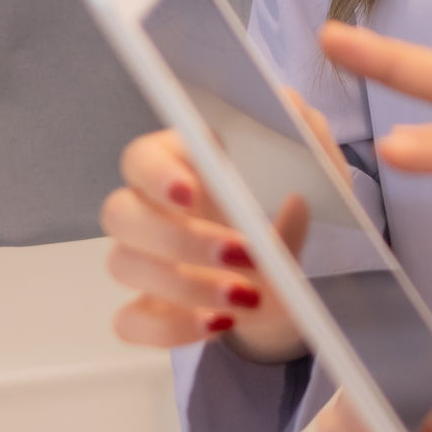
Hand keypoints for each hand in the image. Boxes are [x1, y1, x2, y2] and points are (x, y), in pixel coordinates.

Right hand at [99, 128, 310, 364]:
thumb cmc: (286, 219)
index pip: (141, 156)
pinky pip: (129, 322)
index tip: (191, 193)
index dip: (156, 172)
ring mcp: (143, 261)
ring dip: (184, 284)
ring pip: (122, 264)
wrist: (288, 288)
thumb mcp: (312, 186)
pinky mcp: (147, 308)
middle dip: (176, 236)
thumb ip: (306, 142)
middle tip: (240, 252)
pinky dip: (170, 327)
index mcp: (181, 164)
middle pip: (120, 212)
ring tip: (246, 295)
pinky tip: (218, 322)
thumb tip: (292, 104)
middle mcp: (151, 209)